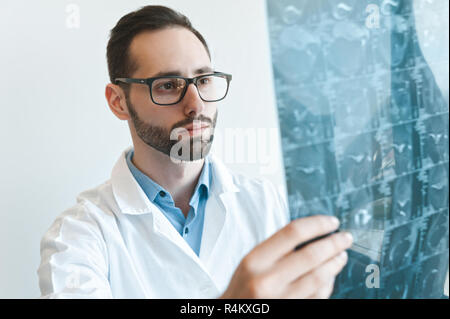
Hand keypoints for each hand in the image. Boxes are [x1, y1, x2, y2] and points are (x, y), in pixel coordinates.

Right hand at [220, 215, 351, 298]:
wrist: (232, 315)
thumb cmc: (242, 288)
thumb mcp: (250, 264)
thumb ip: (275, 250)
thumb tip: (311, 235)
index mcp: (255, 260)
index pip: (292, 233)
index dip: (317, 224)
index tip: (331, 222)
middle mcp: (266, 280)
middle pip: (311, 254)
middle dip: (334, 243)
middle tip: (345, 238)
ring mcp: (281, 299)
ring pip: (319, 277)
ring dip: (335, 263)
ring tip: (341, 255)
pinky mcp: (292, 310)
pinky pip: (318, 296)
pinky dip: (328, 284)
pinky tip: (331, 276)